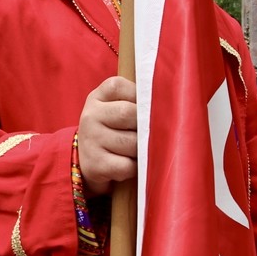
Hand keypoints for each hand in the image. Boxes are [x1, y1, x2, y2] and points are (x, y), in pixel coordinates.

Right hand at [76, 76, 137, 196]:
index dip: (142, 98)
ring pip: (132, 143)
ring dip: (142, 149)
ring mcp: (91, 140)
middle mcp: (91, 116)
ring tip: (138, 150)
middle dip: (145, 126)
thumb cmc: (113, 129)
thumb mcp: (116, 107)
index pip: (124, 87)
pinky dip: (134, 167)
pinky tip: (129, 164)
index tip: (148, 109)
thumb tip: (168, 103)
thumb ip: (137, 99)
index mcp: (97, 97)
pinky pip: (127, 165)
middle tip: (149, 133)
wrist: (88, 160)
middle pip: (130, 114)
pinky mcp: (95, 164)